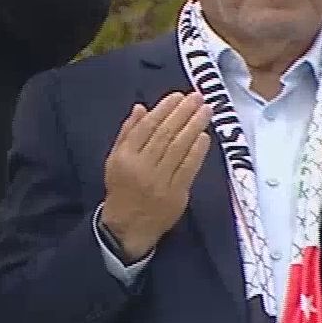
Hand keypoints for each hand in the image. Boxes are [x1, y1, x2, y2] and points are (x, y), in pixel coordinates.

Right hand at [100, 91, 210, 261]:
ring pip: (179, 148)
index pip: (147, 127)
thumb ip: (128, 133)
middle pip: (165, 135)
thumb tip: (141, 108)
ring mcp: (160, 181)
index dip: (164, 110)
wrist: (127, 226)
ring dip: (194, 127)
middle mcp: (141, 167)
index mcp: (124, 157)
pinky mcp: (176, 194)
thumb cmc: (122, 188)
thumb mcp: (115, 159)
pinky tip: (204, 136)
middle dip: (183, 113)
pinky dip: (197, 151)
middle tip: (197, 97)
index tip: (178, 96)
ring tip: (205, 111)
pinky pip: (188, 168)